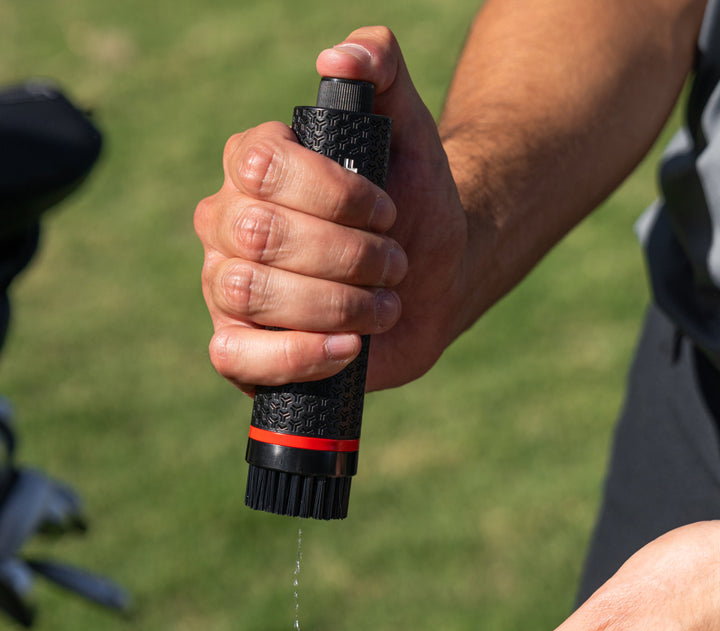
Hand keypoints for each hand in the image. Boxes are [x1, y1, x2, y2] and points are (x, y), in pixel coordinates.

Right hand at [193, 26, 469, 394]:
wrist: (429, 283)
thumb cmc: (411, 207)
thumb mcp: (410, 130)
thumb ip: (383, 70)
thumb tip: (339, 57)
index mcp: (252, 166)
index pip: (261, 167)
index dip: (334, 196)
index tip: (387, 212)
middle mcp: (227, 225)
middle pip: (259, 237)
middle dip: (346, 257)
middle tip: (395, 265)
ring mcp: (225, 289)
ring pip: (248, 295)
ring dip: (335, 304)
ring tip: (385, 307)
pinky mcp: (239, 348)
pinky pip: (235, 357)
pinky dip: (297, 356)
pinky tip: (347, 348)